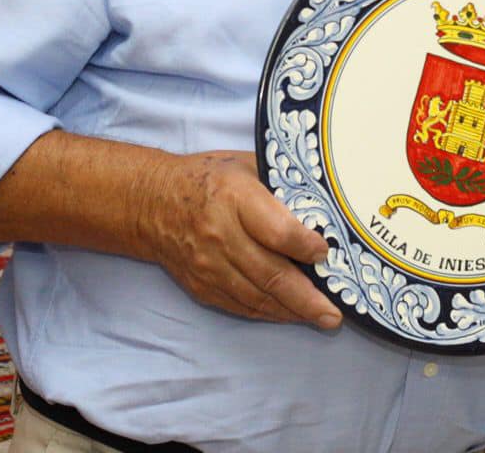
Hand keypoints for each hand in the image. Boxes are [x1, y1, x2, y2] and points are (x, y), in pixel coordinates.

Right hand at [136, 150, 340, 327]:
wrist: (150, 203)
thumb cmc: (207, 179)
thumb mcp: (245, 165)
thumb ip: (279, 186)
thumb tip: (321, 210)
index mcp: (235, 198)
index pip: (277, 231)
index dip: (305, 247)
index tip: (326, 254)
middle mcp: (220, 235)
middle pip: (270, 273)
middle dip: (307, 298)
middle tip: (334, 313)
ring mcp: (208, 265)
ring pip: (257, 297)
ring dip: (291, 311)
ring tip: (320, 318)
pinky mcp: (201, 285)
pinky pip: (240, 305)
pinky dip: (267, 312)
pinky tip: (289, 313)